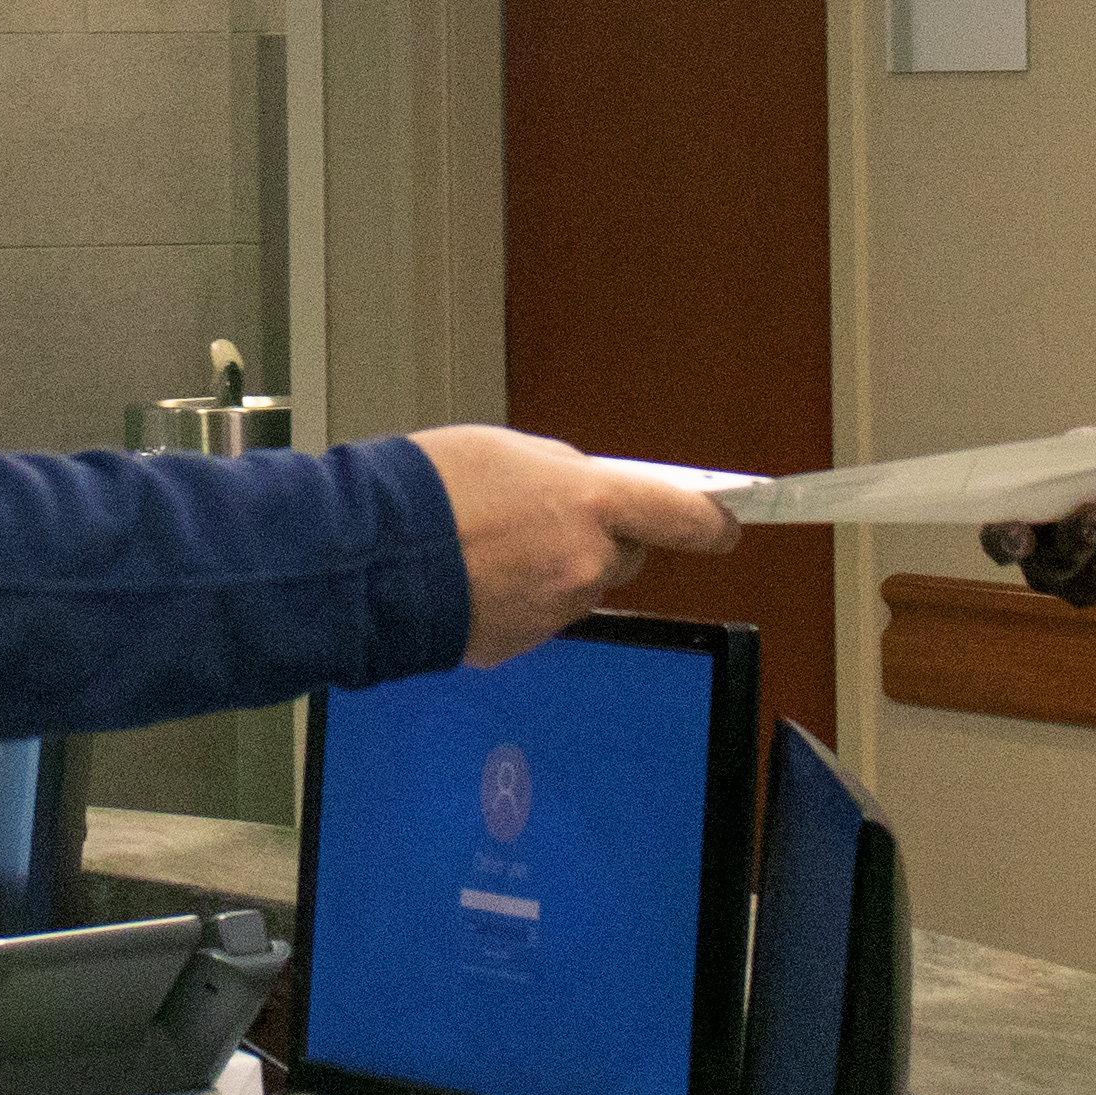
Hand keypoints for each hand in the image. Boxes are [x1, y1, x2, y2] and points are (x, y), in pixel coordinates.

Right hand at [414, 426, 742, 667]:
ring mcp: (556, 611)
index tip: (722, 524)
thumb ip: (564, 473)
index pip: (685, 518)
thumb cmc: (431, 491)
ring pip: (577, 588)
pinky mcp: (522, 644)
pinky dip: (516, 599)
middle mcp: (588, 564)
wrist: (373, 559)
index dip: (710, 521)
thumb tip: (585, 489)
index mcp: (594, 505)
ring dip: (551, 571)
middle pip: (622, 556)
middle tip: (542, 520)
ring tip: (489, 548)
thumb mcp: (509, 450)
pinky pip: (537, 616)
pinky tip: (474, 579)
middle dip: (597, 541)